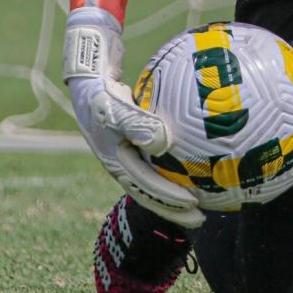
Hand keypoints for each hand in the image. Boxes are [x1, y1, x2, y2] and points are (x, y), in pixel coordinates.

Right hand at [62, 0, 203, 228]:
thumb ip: (137, 124)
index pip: (146, 188)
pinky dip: (177, 161)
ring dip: (176, 189)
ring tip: (204, 195)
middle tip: (202, 217)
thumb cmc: (100, 91)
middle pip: (151, 193)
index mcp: (116, 162)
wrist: (88, 75)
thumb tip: (162, 143)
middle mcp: (122, 163)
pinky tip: (200, 155)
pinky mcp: (135, 139)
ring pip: (155, 178)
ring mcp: (127, 152)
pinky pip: (159, 156)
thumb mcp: (114, 107)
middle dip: (175, 208)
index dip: (169, 201)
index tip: (195, 206)